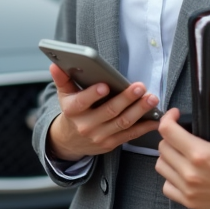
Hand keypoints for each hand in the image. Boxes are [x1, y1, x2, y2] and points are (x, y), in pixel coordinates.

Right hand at [45, 63, 160, 161]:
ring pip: (123, 123)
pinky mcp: (111, 143)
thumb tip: (54, 64)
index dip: (93, 94)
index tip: (105, 86)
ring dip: (139, 111)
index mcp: (73, 111)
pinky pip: (130, 135)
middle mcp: (86, 125)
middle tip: (140, 87)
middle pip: (109, 111)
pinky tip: (155, 118)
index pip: (82, 102)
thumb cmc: (71, 112)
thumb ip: (62, 79)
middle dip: (126, 99)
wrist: (70, 141)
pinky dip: (144, 127)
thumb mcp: (64, 95)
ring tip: (152, 99)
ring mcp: (100, 136)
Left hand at [155, 86, 209, 208]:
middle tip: (184, 136)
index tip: (175, 116)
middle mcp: (190, 172)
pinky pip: (166, 185)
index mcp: (201, 154)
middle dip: (170, 137)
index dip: (168, 118)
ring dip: (169, 156)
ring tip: (183, 153)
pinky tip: (183, 171)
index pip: (167, 130)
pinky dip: (171, 177)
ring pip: (161, 165)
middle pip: (162, 146)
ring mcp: (187, 189)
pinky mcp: (187, 201)